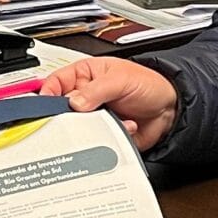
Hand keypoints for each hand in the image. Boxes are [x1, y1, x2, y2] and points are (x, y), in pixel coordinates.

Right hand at [38, 56, 178, 149]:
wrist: (171, 109)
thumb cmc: (149, 84)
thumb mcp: (120, 80)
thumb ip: (95, 90)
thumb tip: (74, 102)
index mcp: (84, 75)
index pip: (55, 83)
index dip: (47, 93)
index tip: (46, 104)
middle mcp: (85, 97)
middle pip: (62, 110)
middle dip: (71, 116)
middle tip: (81, 117)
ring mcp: (94, 117)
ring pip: (77, 128)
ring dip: (93, 127)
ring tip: (111, 119)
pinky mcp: (103, 134)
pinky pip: (96, 141)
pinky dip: (109, 136)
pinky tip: (125, 125)